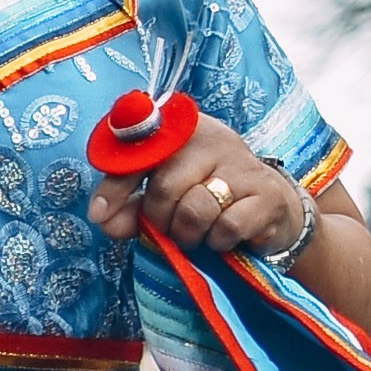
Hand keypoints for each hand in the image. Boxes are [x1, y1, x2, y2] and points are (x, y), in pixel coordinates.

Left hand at [86, 121, 318, 262]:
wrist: (271, 209)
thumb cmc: (207, 197)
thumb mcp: (165, 196)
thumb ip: (130, 205)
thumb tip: (103, 219)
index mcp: (182, 129)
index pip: (139, 151)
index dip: (116, 186)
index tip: (100, 214)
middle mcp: (213, 138)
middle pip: (166, 187)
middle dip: (159, 220)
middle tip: (169, 229)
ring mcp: (243, 164)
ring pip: (195, 210)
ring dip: (189, 234)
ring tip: (198, 233)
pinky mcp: (267, 194)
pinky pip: (227, 226)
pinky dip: (218, 241)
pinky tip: (224, 236)